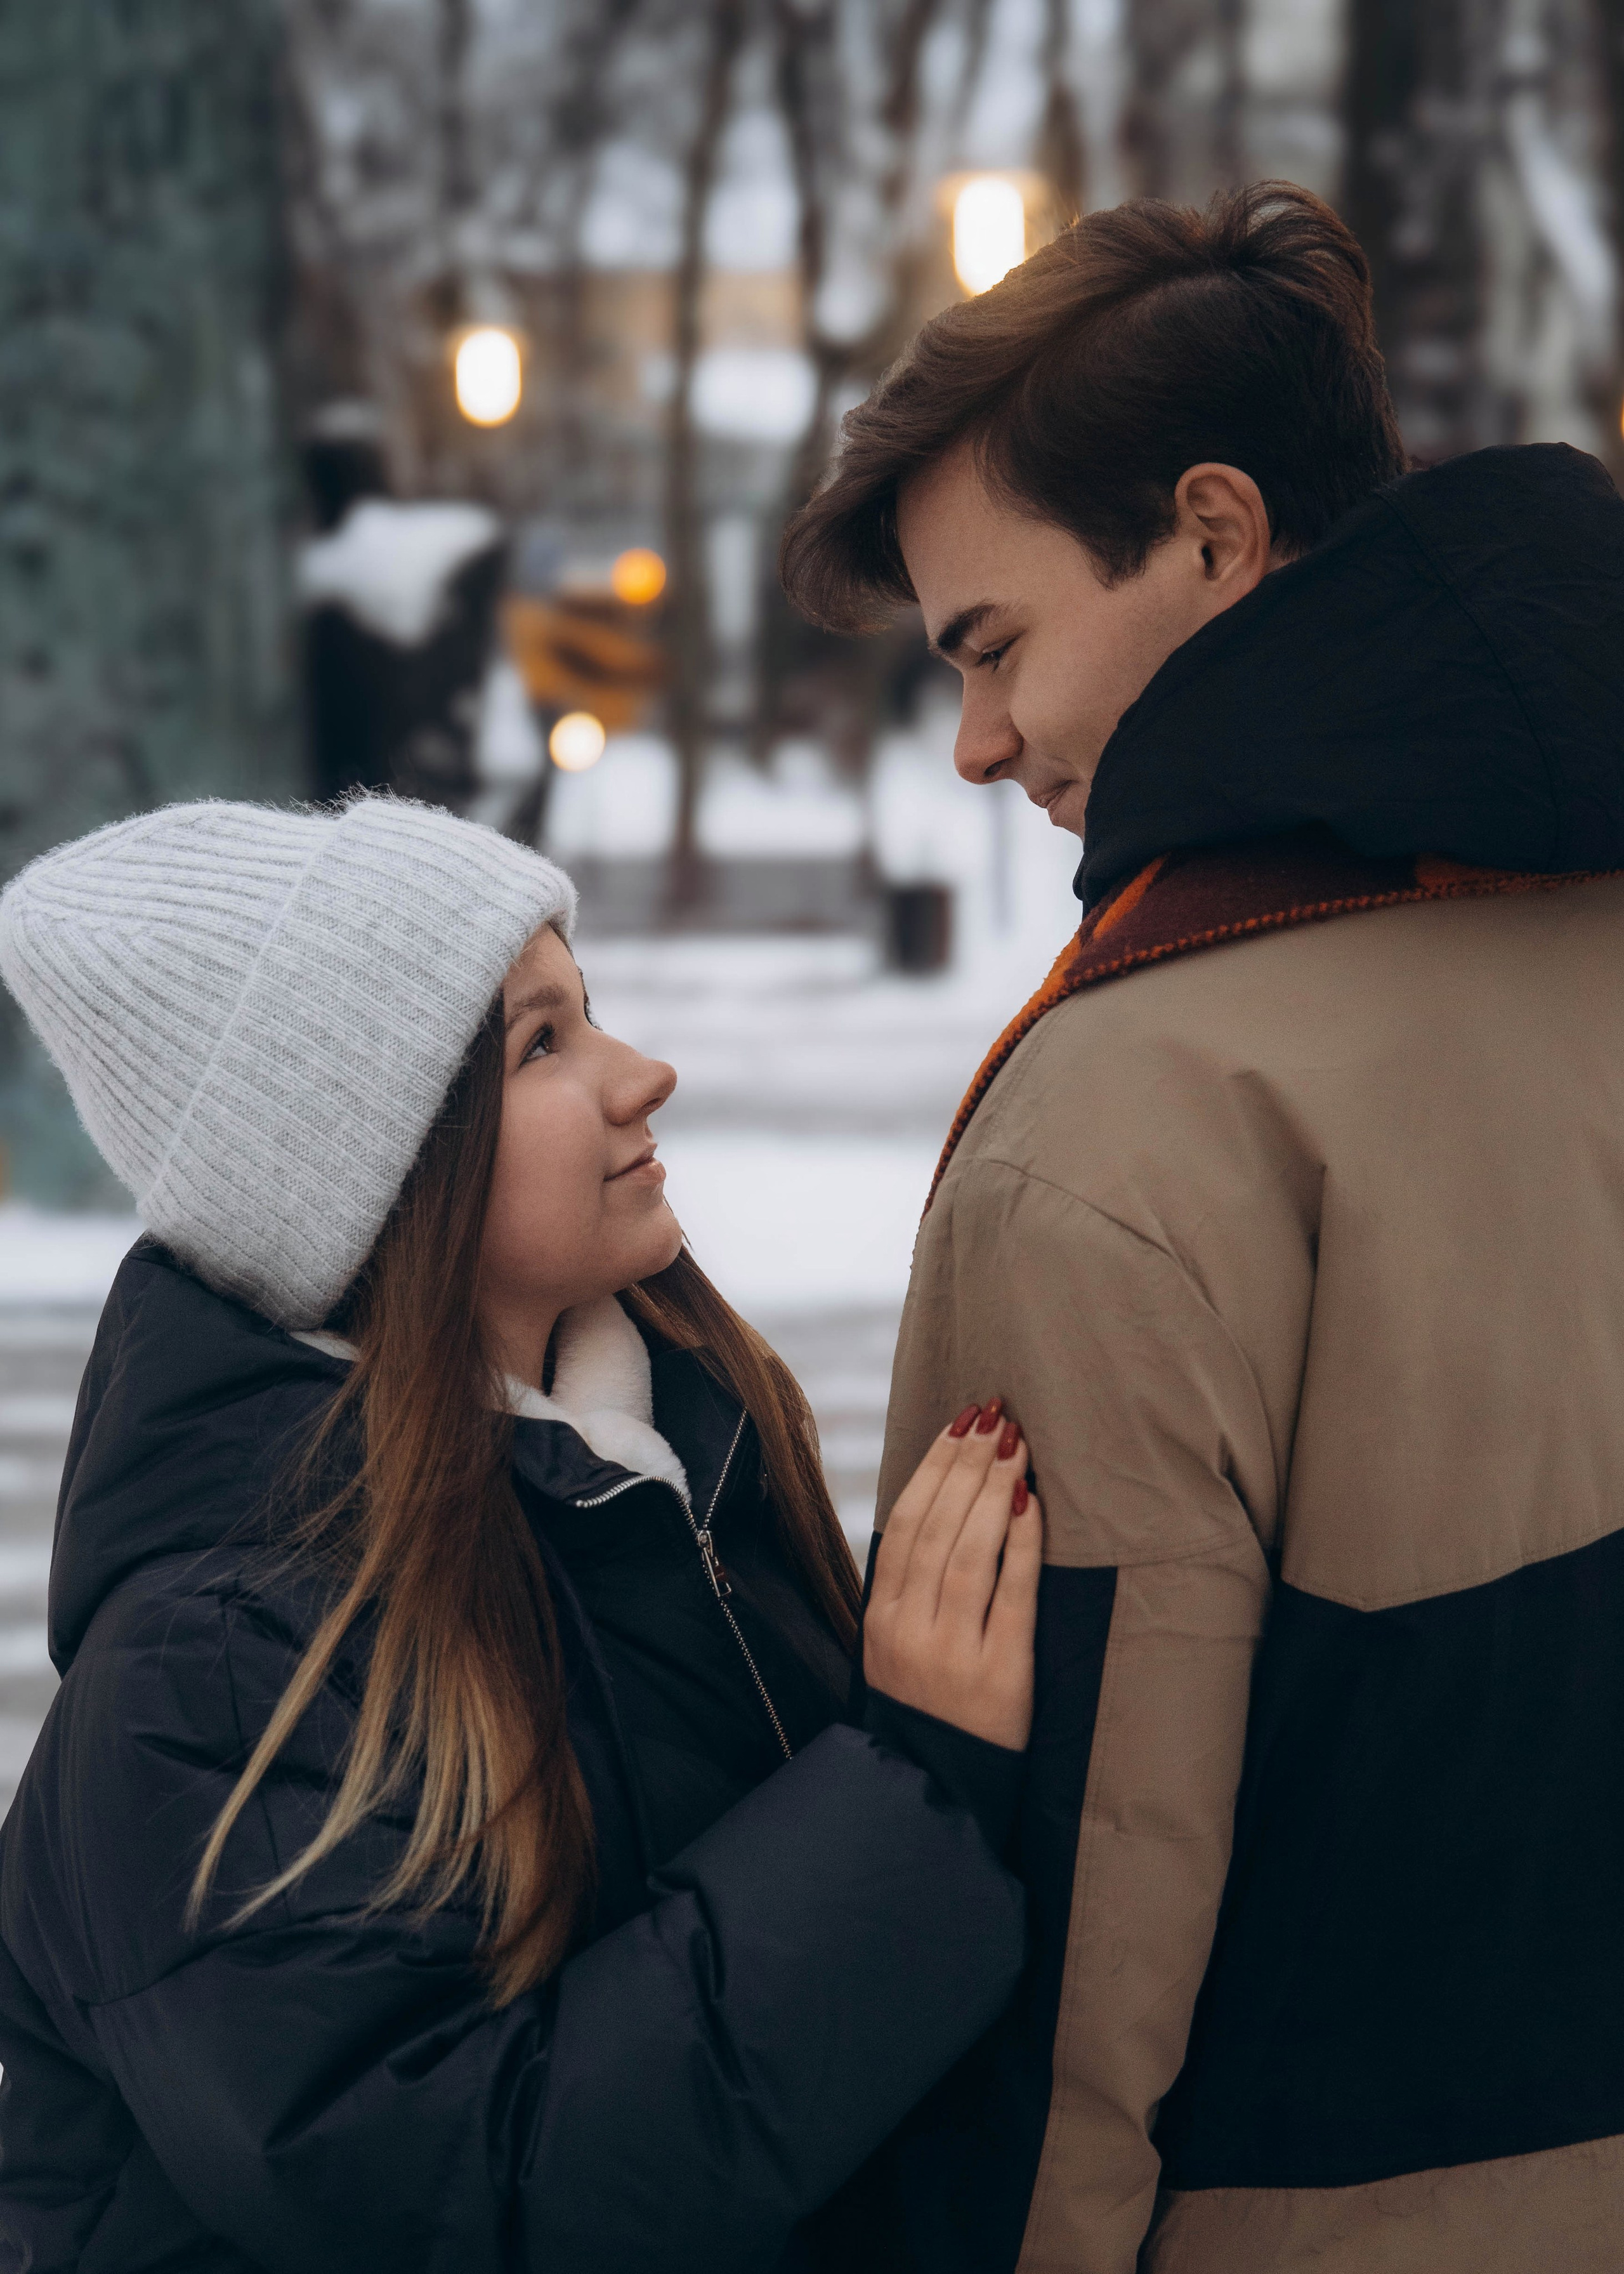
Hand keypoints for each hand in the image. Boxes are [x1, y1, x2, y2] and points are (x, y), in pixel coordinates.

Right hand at [864, 1401, 1042, 1749]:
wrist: (938, 1790)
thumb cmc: (928, 1707)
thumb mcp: (898, 1645)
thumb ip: (912, 1584)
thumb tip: (943, 1501)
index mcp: (881, 1618)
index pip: (904, 1523)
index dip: (932, 1468)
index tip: (959, 1423)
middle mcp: (909, 1631)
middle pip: (937, 1528)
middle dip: (967, 1464)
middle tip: (995, 1415)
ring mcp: (951, 1653)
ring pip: (968, 1553)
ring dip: (992, 1491)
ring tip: (1016, 1445)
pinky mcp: (999, 1675)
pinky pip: (1011, 1596)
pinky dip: (1021, 1544)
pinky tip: (1031, 1503)